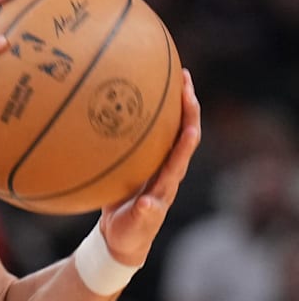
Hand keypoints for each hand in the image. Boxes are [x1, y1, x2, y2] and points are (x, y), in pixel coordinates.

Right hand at [99, 69, 201, 265]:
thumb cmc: (130, 233)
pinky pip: (150, 131)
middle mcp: (167, 168)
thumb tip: (148, 204)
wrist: (124, 236)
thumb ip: (143, 216)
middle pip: (183, 131)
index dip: (186, 134)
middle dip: (186, 105)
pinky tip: (140, 95)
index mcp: (167, 183)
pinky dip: (150, 112)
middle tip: (182, 77)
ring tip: (170, 76)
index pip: (182, 153)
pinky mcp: (144, 161)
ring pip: (169, 127)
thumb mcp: (135, 227)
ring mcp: (157, 163)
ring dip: (173, 103)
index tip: (188, 110)